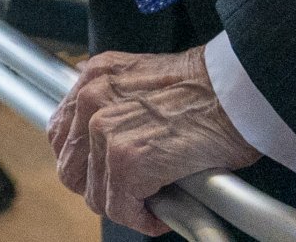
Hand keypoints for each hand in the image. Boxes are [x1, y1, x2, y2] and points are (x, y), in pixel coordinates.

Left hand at [48, 46, 259, 235]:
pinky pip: (121, 210)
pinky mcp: (126, 162)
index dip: (84, 163)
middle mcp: (91, 100)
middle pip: (71, 172)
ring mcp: (104, 132)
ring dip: (126, 204)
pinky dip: (144, 219)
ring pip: (96, 196)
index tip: (105, 173)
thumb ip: (115, 97)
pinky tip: (167, 208)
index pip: (62, 136)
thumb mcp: (142, 76)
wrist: (233, 93)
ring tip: (156, 196)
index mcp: (94, 78)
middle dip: (102, 188)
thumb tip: (100, 123)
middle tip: (134, 191)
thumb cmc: (203, 89)